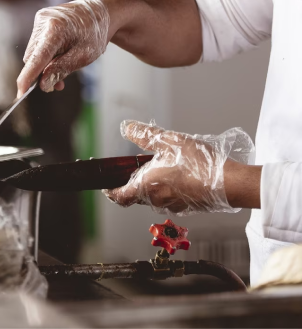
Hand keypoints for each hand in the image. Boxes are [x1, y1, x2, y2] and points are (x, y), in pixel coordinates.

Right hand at [16, 0, 109, 95]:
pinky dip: (45, 54)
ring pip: (33, 52)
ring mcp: (40, 19)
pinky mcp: (40, 19)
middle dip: (41, 73)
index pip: (37, 58)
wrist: (101, 13)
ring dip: (44, 64)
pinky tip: (59, 54)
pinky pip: (37, 44)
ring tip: (63, 66)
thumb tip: (43, 84)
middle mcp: (43, 21)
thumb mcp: (83, 56)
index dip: (28, 77)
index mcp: (55, 29)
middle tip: (59, 84)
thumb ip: (61, 70)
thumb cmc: (95, 34)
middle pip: (32, 57)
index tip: (21, 92)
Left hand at [103, 121, 255, 214]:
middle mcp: (156, 200)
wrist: (230, 183)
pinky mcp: (187, 207)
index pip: (119, 197)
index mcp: (146, 187)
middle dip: (135, 182)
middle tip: (140, 166)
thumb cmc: (199, 163)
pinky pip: (171, 199)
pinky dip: (170, 188)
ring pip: (155, 197)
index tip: (107, 186)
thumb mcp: (168, 141)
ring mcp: (173, 205)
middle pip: (136, 195)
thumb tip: (126, 128)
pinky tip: (180, 174)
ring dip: (154, 185)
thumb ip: (144, 135)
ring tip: (164, 166)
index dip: (111, 191)